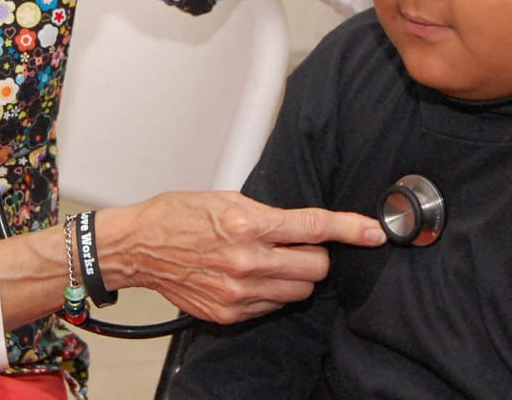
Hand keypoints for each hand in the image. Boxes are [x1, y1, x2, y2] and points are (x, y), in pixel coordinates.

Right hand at [94, 191, 385, 324]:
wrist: (138, 248)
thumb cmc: (177, 216)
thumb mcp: (226, 199)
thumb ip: (269, 214)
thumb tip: (305, 227)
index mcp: (246, 225)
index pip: (313, 227)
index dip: (350, 229)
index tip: (373, 232)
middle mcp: (245, 261)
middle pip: (315, 267)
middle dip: (315, 255)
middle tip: (296, 244)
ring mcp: (237, 292)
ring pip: (299, 291)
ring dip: (295, 276)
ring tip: (268, 260)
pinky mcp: (228, 313)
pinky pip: (272, 307)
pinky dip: (271, 293)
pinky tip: (249, 276)